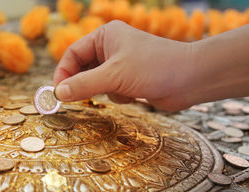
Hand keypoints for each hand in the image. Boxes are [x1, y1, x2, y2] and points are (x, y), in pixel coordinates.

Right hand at [53, 20, 196, 110]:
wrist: (190, 79)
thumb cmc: (153, 67)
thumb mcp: (113, 76)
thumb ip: (83, 85)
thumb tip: (58, 93)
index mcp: (105, 36)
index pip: (73, 54)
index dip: (63, 72)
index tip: (58, 92)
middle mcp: (111, 48)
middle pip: (83, 69)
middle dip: (84, 84)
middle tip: (77, 99)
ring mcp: (121, 65)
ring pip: (96, 82)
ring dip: (105, 91)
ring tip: (121, 90)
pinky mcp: (130, 80)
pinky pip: (111, 91)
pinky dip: (118, 96)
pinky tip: (134, 94)